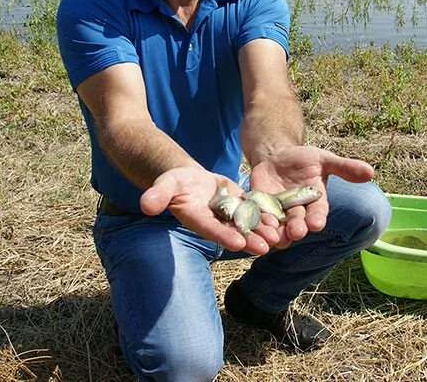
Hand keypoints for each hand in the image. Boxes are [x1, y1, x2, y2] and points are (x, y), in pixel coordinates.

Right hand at [140, 166, 280, 254]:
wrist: (188, 179)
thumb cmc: (174, 182)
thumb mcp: (165, 185)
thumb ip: (157, 195)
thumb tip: (145, 205)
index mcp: (197, 219)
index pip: (211, 230)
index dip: (224, 236)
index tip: (237, 243)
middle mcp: (215, 221)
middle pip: (234, 231)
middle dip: (249, 240)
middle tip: (266, 247)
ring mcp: (229, 215)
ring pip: (248, 224)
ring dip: (262, 231)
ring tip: (278, 237)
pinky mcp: (240, 205)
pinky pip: (255, 211)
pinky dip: (267, 215)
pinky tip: (282, 220)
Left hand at [249, 146, 374, 247]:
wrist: (276, 157)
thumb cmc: (304, 160)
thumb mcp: (323, 159)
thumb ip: (344, 167)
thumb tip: (371, 172)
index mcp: (315, 202)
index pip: (318, 213)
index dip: (317, 219)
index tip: (316, 224)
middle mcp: (298, 212)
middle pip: (298, 223)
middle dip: (297, 228)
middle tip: (296, 232)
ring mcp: (278, 212)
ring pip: (278, 228)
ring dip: (276, 233)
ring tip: (274, 237)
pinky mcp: (259, 209)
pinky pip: (258, 219)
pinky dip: (256, 223)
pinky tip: (254, 226)